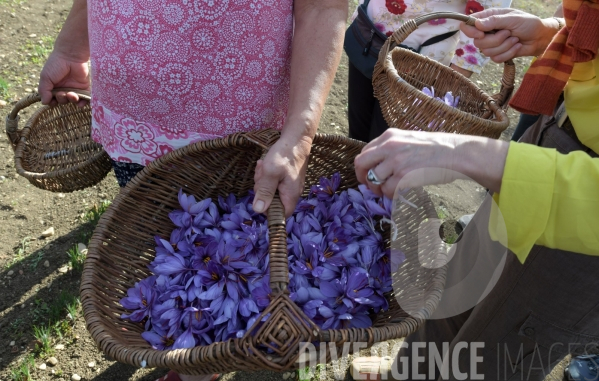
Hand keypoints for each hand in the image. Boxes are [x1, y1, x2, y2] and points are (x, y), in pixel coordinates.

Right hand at [38, 51, 89, 106]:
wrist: (70, 55)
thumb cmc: (56, 65)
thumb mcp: (46, 77)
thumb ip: (44, 90)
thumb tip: (44, 103)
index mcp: (53, 86)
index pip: (52, 99)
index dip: (52, 102)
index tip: (52, 101)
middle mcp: (64, 88)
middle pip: (63, 101)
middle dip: (61, 99)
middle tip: (62, 93)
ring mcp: (74, 88)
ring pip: (73, 101)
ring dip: (71, 101)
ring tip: (71, 95)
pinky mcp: (84, 87)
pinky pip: (85, 99)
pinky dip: (83, 103)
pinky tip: (80, 102)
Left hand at [252, 135, 311, 217]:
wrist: (296, 139)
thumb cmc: (284, 154)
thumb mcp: (270, 172)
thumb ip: (264, 191)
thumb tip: (258, 210)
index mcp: (290, 196)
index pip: (279, 215)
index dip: (267, 210)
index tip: (261, 195)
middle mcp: (291, 194)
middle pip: (272, 202)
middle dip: (262, 190)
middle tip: (261, 175)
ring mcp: (289, 186)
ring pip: (270, 192)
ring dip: (262, 181)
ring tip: (263, 167)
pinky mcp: (285, 179)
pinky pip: (272, 183)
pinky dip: (266, 176)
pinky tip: (264, 165)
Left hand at [354, 129, 508, 198]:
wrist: (457, 153)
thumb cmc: (437, 148)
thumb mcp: (409, 139)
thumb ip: (392, 148)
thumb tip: (378, 165)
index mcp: (389, 136)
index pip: (365, 152)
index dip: (364, 166)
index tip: (368, 174)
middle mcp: (389, 147)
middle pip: (361, 164)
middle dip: (363, 178)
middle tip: (371, 186)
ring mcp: (396, 162)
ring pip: (373, 180)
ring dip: (378, 189)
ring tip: (389, 191)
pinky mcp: (404, 177)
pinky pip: (388, 191)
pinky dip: (391, 195)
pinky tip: (400, 192)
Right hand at [460, 9, 560, 61]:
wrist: (540, 37)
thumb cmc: (528, 23)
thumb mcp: (512, 18)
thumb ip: (494, 21)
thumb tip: (477, 24)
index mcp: (488, 18)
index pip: (467, 24)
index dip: (470, 31)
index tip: (481, 34)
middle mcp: (487, 32)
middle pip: (477, 42)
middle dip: (495, 40)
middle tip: (508, 33)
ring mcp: (492, 44)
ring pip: (486, 52)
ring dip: (504, 46)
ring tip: (515, 39)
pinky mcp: (498, 55)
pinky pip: (496, 59)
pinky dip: (509, 53)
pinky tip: (516, 46)